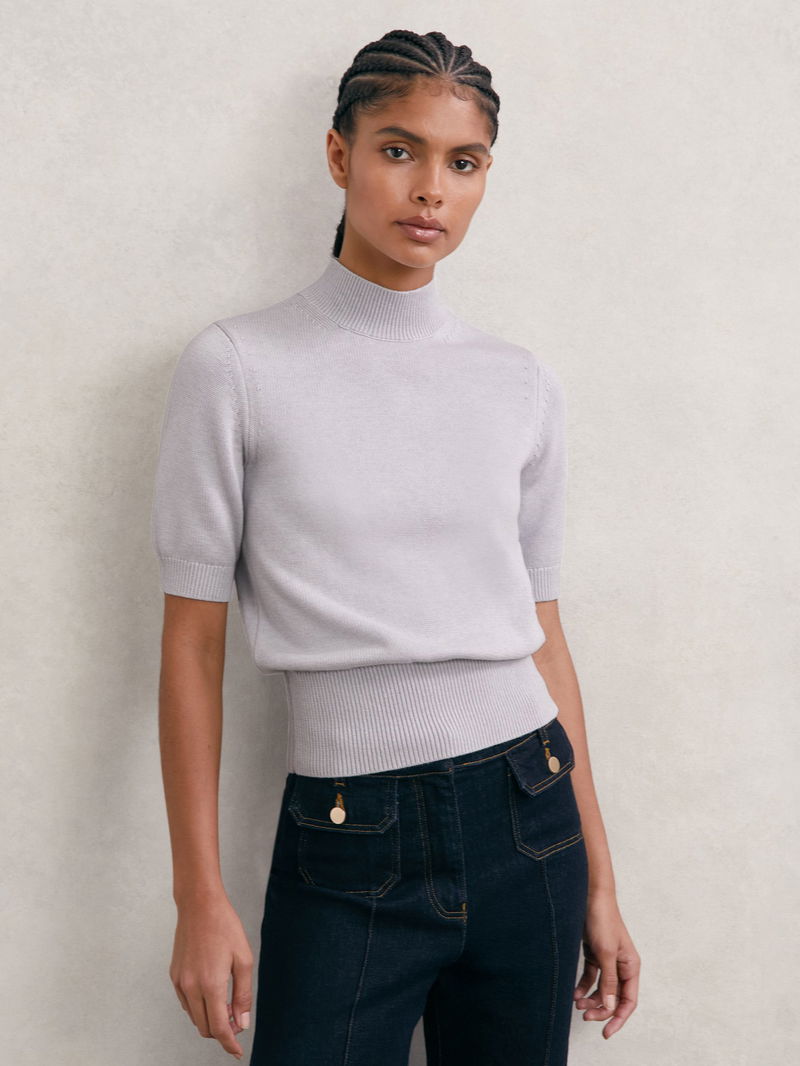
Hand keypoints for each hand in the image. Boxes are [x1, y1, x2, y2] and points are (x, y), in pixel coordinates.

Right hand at [169, 892, 253, 1058]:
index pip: (219, 1028)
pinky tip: (211, 993)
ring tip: (227, 1006)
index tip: (238, 1052)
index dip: (229, 1044)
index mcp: (210, 984)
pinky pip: (185, 1003)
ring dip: (209, 1019)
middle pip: (205, 1027)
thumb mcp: (243, 959)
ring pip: (194, 1017)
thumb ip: (242, 994)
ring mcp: (179, 982)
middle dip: (221, 1032)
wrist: (199, 905)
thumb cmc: (225, 927)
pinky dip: (198, 1007)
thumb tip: (242, 1023)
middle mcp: (191, 987)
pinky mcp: (174, 975)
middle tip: (237, 1022)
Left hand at [574, 890, 639, 1038]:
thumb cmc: (603, 920)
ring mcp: (608, 960)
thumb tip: (611, 1006)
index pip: (628, 1001)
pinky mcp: (595, 954)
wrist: (589, 896)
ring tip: (577, 1004)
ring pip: (602, 989)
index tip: (606, 1032)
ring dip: (591, 999)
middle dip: (601, 1009)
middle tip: (585, 1016)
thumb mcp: (606, 953)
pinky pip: (592, 977)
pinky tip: (575, 993)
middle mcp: (621, 965)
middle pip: (614, 997)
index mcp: (631, 966)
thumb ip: (609, 981)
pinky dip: (584, 986)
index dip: (618, 1018)